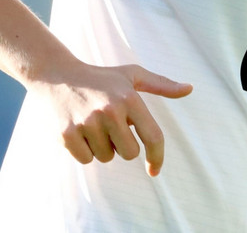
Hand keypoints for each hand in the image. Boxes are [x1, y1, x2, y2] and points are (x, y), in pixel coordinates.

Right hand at [33, 61, 192, 176]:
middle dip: (123, 145)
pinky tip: (79, 129)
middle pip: (129, 153)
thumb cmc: (102, 78)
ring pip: (106, 157)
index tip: (155, 170)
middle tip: (111, 125)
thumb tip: (189, 89)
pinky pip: (86, 159)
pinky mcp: (67, 134)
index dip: (157, 157)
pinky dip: (84, 150)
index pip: (153, 137)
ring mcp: (87, 123)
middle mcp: (110, 111)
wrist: (57, 76)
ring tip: (93, 123)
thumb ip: (162, 84)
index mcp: (130, 98)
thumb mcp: (132, 76)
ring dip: (102, 146)